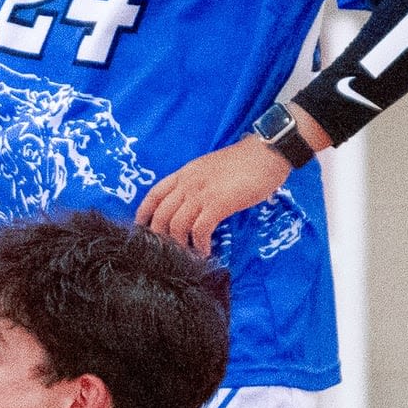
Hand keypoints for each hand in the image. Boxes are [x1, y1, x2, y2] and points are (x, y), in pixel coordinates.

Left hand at [132, 138, 294, 256]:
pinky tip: (206, 251)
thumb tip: (195, 204)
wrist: (266, 153)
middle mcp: (188, 183)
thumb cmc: (245, 161)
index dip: (144, 213)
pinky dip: (200, 245)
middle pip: (162, 213)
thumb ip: (199, 182)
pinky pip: (199, 230)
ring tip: (188, 254)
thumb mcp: (211, 168)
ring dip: (180, 244)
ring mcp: (202, 193)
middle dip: (160, 236)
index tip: (140, 228)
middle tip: (167, 251)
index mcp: (185, 173)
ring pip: (177, 224)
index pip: (154, 193)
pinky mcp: (218, 204)